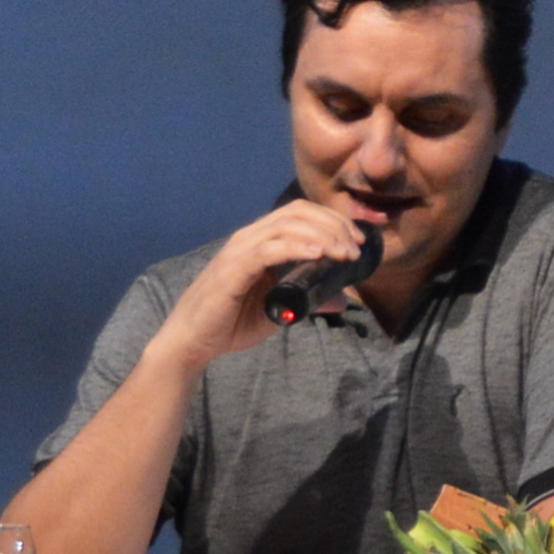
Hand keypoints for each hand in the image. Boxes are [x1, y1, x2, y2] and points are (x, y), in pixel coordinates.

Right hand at [152, 203, 375, 376]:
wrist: (194, 341)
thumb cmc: (232, 322)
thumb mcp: (281, 309)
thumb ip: (308, 299)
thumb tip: (341, 300)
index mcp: (262, 240)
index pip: (301, 214)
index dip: (333, 220)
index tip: (359, 240)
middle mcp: (250, 237)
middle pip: (298, 213)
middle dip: (333, 225)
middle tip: (356, 248)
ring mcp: (239, 251)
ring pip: (286, 226)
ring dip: (321, 236)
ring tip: (344, 253)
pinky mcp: (232, 269)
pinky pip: (268, 249)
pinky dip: (295, 248)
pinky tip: (317, 255)